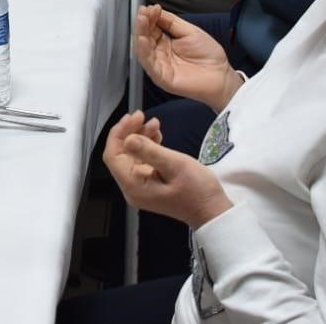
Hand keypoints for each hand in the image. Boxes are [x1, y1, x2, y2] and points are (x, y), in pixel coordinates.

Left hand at [103, 110, 232, 227]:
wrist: (212, 210)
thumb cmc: (197, 191)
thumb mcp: (175, 166)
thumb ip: (150, 151)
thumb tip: (127, 139)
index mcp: (134, 185)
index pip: (113, 156)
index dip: (119, 133)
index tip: (133, 117)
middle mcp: (133, 188)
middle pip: (120, 154)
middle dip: (129, 132)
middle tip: (142, 115)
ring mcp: (141, 186)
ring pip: (131, 155)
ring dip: (139, 136)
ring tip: (153, 122)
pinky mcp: (150, 183)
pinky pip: (142, 160)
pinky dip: (147, 145)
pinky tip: (157, 135)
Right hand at [133, 4, 237, 108]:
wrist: (222, 76)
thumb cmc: (209, 56)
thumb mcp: (190, 32)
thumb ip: (172, 22)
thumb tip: (156, 11)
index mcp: (166, 43)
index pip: (152, 28)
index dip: (150, 17)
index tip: (151, 7)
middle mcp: (160, 54)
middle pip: (145, 37)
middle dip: (143, 23)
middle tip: (144, 12)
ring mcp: (160, 66)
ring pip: (143, 50)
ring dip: (140, 34)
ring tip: (141, 21)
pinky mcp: (162, 78)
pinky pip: (149, 64)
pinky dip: (144, 51)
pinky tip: (143, 40)